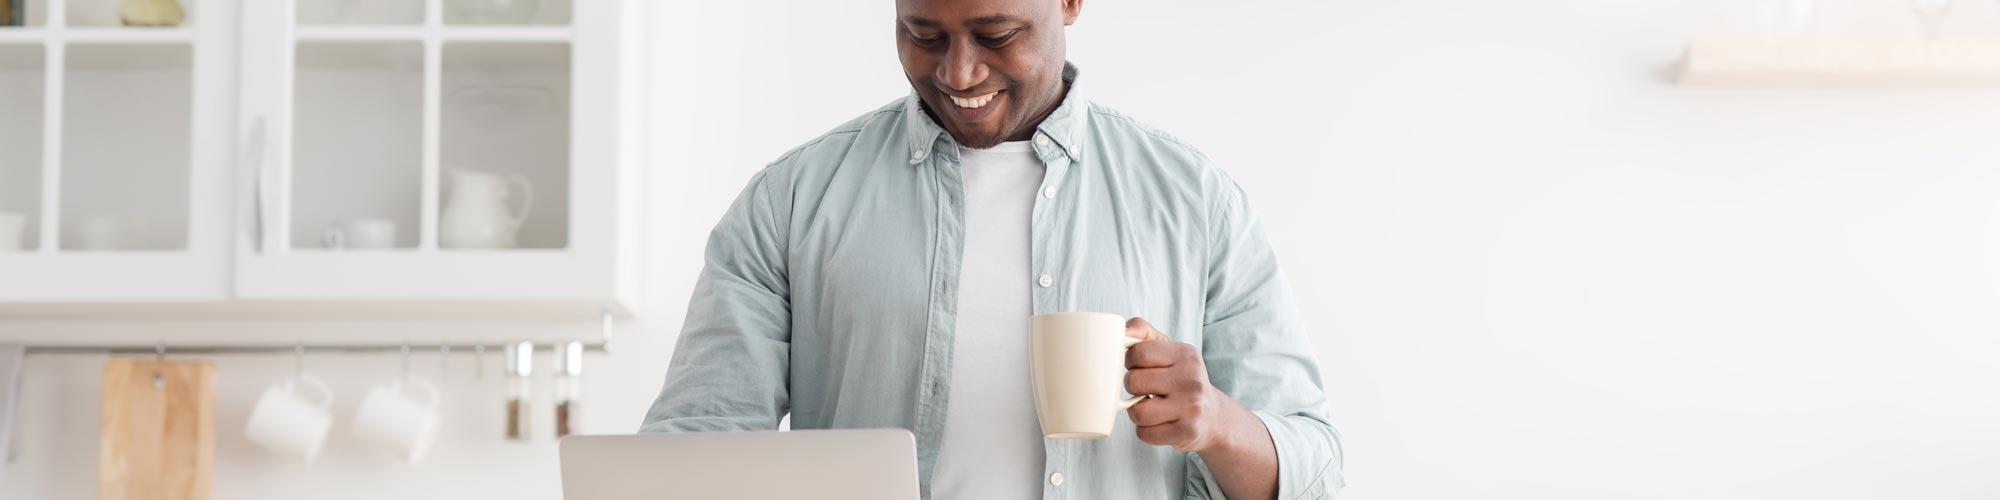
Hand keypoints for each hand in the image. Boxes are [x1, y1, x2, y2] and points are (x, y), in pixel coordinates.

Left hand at [1123, 317, 1244, 452]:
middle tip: (1145, 390)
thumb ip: (1144, 334)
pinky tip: (1160, 424)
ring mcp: (1191, 407)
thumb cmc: (1182, 380)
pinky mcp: (1186, 432)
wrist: (1213, 416)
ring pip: (1137, 412)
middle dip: (1132, 388)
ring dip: (1137, 412)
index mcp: (1185, 354)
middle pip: (1133, 382)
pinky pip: (1144, 433)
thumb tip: (1124, 329)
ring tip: (1151, 408)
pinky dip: (1146, 431)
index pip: (1139, 353)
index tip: (1138, 367)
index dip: (1130, 361)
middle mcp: (1191, 379)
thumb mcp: (1170, 352)